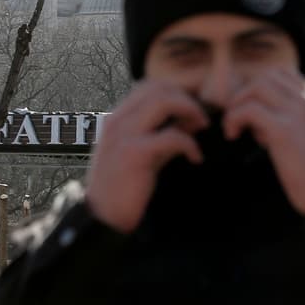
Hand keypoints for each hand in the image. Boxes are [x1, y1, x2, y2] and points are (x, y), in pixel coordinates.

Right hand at [85, 80, 208, 233]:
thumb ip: (159, 134)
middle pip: (159, 87)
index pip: (149, 86)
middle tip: (202, 120)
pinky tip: (196, 158)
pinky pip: (171, 136)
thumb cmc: (122, 188)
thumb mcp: (140, 153)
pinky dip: (190, 144)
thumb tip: (189, 123)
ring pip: (164, 101)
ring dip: (190, 111)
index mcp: (118, 118)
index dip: (176, 91)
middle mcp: (118, 120)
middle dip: (186, 98)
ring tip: (202, 129)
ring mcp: (124, 134)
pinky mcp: (134, 153)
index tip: (194, 108)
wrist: (103, 219)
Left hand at [221, 68, 304, 214]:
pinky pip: (249, 110)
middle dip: (246, 93)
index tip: (252, 110)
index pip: (284, 75)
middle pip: (267, 76)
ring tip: (235, 127)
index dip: (261, 87)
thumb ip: (294, 124)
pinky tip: (233, 135)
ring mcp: (297, 113)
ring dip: (238, 104)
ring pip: (257, 86)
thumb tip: (261, 123)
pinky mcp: (284, 130)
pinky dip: (234, 118)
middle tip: (239, 117)